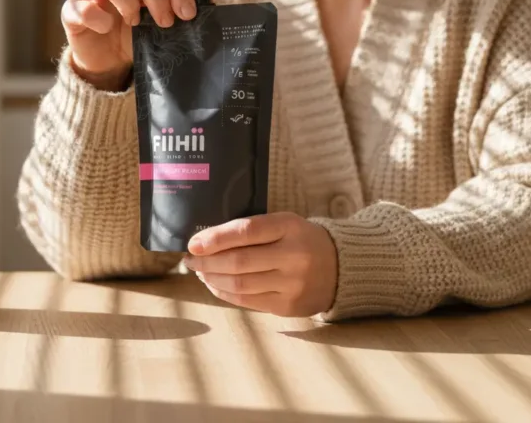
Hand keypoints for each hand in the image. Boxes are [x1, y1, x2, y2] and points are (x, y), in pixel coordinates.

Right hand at [61, 0, 196, 90]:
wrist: (108, 60)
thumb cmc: (136, 35)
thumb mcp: (159, 23)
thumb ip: (177, 11)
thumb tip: (209, 9)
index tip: (187, 14)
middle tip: (165, 21)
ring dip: (127, 1)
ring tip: (136, 23)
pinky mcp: (72, 10)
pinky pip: (80, 6)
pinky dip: (96, 17)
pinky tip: (106, 28)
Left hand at [183, 212, 337, 316]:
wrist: (340, 266)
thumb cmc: (300, 239)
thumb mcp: (284, 223)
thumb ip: (252, 229)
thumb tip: (207, 240)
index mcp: (289, 226)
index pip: (246, 231)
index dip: (216, 238)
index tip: (193, 243)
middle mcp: (293, 256)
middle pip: (239, 261)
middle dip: (207, 261)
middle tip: (190, 259)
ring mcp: (292, 284)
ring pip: (240, 284)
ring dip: (212, 278)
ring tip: (199, 272)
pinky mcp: (289, 306)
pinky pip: (248, 301)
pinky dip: (225, 293)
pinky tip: (214, 285)